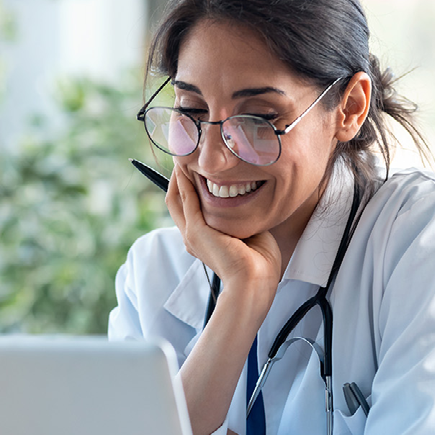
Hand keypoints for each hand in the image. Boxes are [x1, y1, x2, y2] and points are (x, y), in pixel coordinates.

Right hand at [166, 164, 281, 301]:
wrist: (255, 282)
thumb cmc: (259, 264)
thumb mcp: (249, 233)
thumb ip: (243, 216)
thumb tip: (250, 198)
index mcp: (203, 240)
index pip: (188, 207)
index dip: (188, 186)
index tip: (196, 166)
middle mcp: (192, 237)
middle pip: (175, 199)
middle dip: (178, 175)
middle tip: (186, 153)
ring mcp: (191, 234)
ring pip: (176, 196)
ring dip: (179, 173)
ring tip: (185, 153)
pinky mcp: (196, 231)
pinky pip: (186, 198)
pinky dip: (185, 179)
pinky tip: (188, 164)